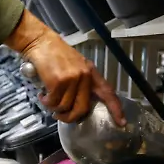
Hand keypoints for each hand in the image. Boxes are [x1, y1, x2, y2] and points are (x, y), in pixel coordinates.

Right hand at [5, 10, 124, 124]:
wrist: (41, 41)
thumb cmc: (55, 54)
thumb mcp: (75, 65)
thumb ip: (81, 81)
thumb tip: (78, 102)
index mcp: (91, 72)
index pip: (108, 92)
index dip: (116, 108)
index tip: (122, 122)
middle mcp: (84, 76)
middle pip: (82, 108)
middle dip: (70, 117)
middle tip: (60, 116)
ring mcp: (71, 79)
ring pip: (65, 107)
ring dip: (54, 108)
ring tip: (48, 101)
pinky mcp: (58, 82)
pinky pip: (53, 102)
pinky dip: (46, 102)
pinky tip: (42, 96)